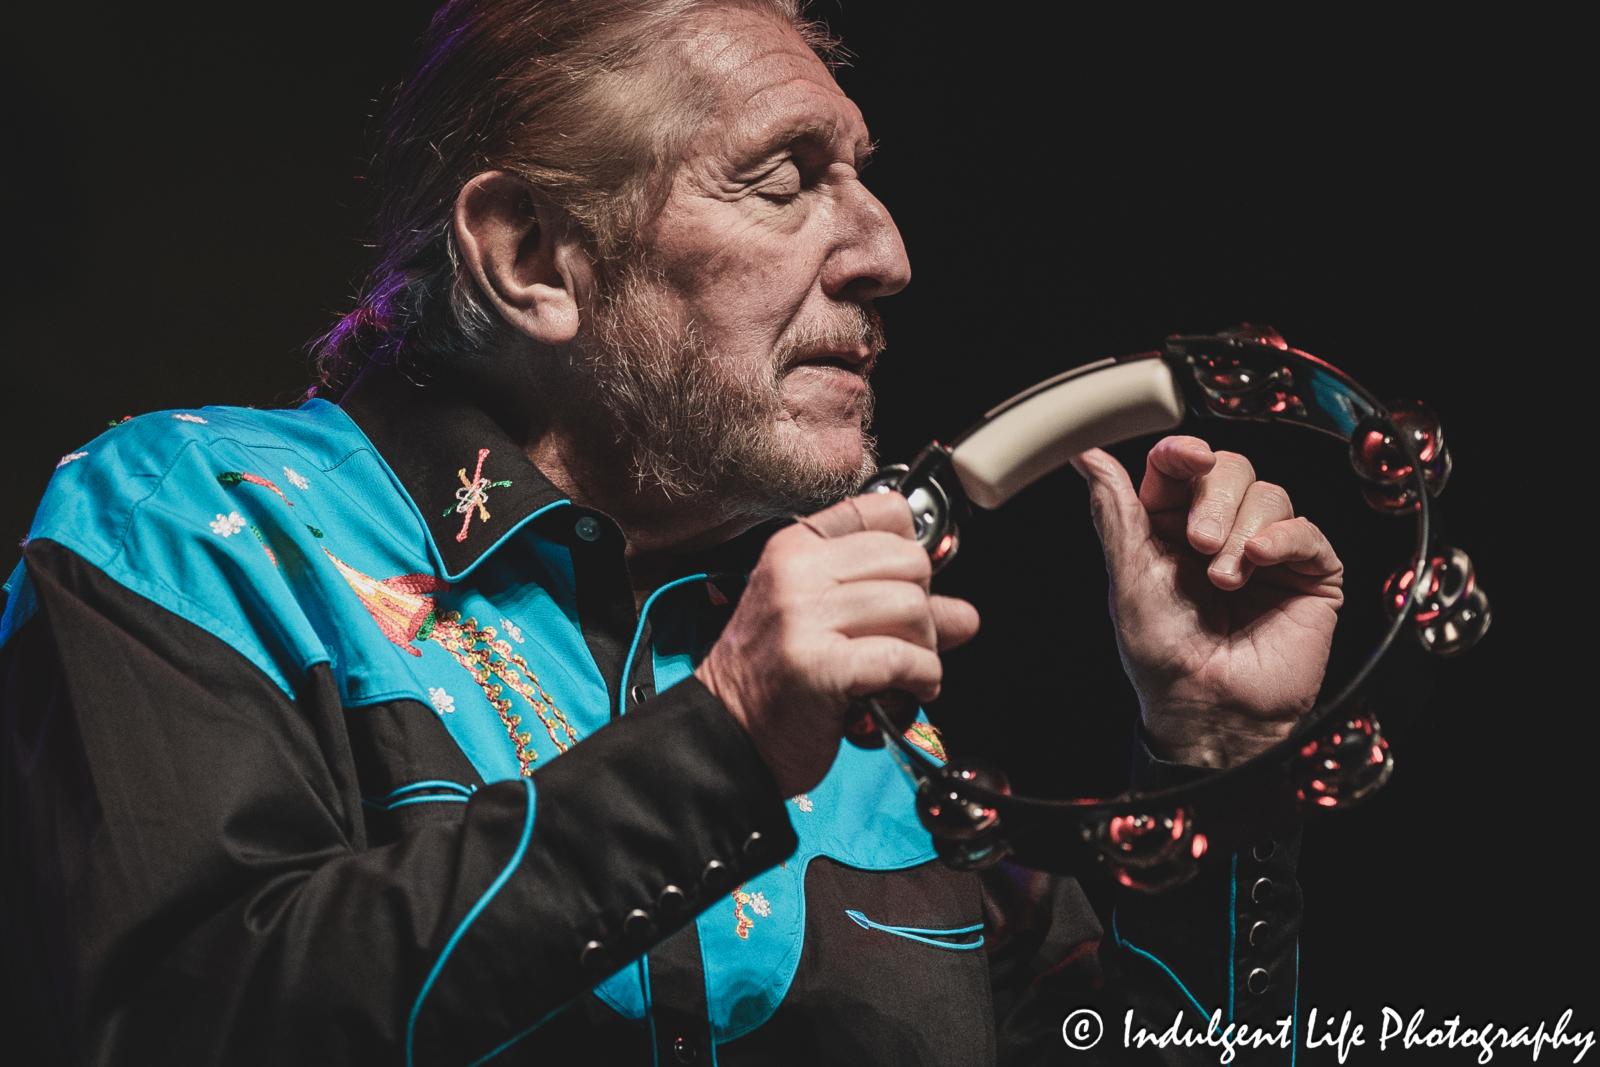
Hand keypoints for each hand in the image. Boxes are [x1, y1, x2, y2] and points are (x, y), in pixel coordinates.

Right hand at [695, 493, 979, 795]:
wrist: (727, 737)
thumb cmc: (775, 679)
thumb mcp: (825, 623)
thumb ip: (894, 607)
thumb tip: (965, 615)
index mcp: (795, 547)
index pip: (886, 512)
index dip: (910, 555)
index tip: (905, 589)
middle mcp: (796, 572)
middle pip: (910, 562)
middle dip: (923, 609)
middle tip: (902, 643)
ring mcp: (803, 617)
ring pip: (913, 608)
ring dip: (924, 650)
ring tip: (901, 674)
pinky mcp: (819, 665)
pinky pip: (904, 658)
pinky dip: (921, 679)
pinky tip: (905, 692)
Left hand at [1071, 437, 1343, 768]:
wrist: (1209, 706)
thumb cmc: (1163, 653)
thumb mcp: (1128, 575)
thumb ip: (1114, 510)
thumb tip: (1088, 456)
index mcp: (1171, 526)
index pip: (1181, 466)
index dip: (1184, 453)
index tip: (1186, 459)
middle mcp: (1221, 531)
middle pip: (1231, 469)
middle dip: (1214, 499)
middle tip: (1199, 543)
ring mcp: (1268, 551)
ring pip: (1269, 494)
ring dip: (1243, 531)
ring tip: (1226, 579)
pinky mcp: (1308, 574)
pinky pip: (1307, 530)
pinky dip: (1284, 538)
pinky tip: (1260, 561)